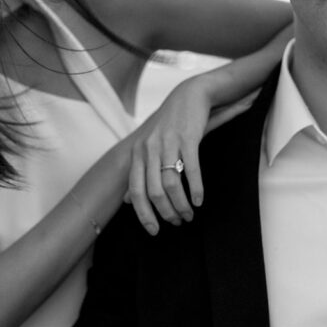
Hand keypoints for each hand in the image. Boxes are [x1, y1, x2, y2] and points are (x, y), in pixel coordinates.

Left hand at [126, 79, 257, 235]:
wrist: (189, 95)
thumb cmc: (168, 125)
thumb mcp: (148, 146)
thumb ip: (138, 173)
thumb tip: (127, 202)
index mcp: (138, 152)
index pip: (136, 190)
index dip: (144, 214)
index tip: (155, 230)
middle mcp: (149, 148)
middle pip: (154, 191)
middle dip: (166, 212)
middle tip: (178, 222)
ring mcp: (168, 142)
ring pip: (171, 184)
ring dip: (181, 204)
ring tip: (189, 214)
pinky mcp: (188, 138)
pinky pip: (191, 170)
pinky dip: (195, 189)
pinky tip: (199, 200)